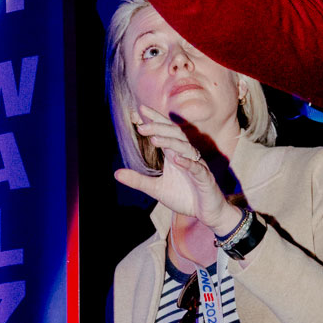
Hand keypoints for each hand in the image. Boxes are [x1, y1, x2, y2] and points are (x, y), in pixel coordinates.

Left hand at [116, 111, 241, 270]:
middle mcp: (187, 156)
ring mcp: (197, 165)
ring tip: (154, 139)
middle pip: (175, 134)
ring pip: (185, 148)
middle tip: (141, 126)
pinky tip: (176, 159)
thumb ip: (138, 180)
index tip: (140, 109)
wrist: (206, 212)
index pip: (165, 132)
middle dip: (158, 128)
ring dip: (170, 142)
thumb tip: (116, 173)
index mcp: (175, 154)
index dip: (155, 120)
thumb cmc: (184, 197)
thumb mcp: (156, 189)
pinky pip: (197, 168)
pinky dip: (187, 162)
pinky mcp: (205, 178)